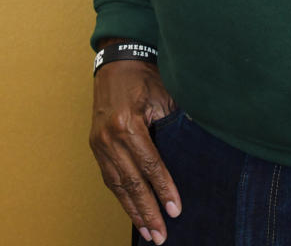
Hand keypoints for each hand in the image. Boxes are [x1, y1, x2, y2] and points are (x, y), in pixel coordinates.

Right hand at [89, 57, 181, 243]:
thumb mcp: (164, 97)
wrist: (117, 61)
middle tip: (161, 235)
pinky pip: (109, 177)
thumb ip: (175, 126)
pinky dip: (121, 197)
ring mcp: (99, 142)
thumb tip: (196, 149)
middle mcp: (110, 136)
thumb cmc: (144, 77)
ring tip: (148, 233)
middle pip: (131, 182)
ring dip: (133, 211)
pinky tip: (132, 211)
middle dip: (147, 211)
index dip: (164, 189)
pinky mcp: (95, 144)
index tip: (176, 210)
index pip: (150, 165)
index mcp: (128, 123)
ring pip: (117, 185)